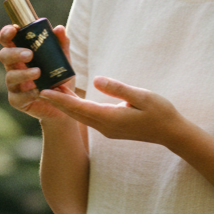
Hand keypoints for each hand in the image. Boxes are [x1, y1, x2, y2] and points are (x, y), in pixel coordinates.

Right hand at [0, 23, 76, 120]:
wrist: (64, 105)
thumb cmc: (59, 79)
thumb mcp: (63, 60)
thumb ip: (61, 44)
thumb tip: (59, 28)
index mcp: (21, 54)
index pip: (8, 41)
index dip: (7, 33)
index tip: (14, 29)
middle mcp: (14, 67)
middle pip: (4, 55)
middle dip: (15, 53)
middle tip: (29, 54)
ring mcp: (14, 85)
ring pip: (10, 76)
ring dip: (23, 73)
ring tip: (38, 72)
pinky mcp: (17, 100)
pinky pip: (17, 96)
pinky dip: (27, 93)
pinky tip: (37, 91)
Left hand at [40, 76, 185, 144]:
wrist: (172, 134)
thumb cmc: (160, 113)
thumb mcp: (142, 96)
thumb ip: (118, 88)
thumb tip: (97, 79)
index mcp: (110, 118)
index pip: (79, 107)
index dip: (61, 99)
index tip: (45, 91)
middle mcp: (105, 127)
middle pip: (75, 113)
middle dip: (58, 101)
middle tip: (41, 87)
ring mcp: (108, 130)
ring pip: (81, 116)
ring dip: (67, 105)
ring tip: (53, 90)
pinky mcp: (111, 128)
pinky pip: (89, 118)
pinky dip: (77, 108)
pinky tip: (73, 100)